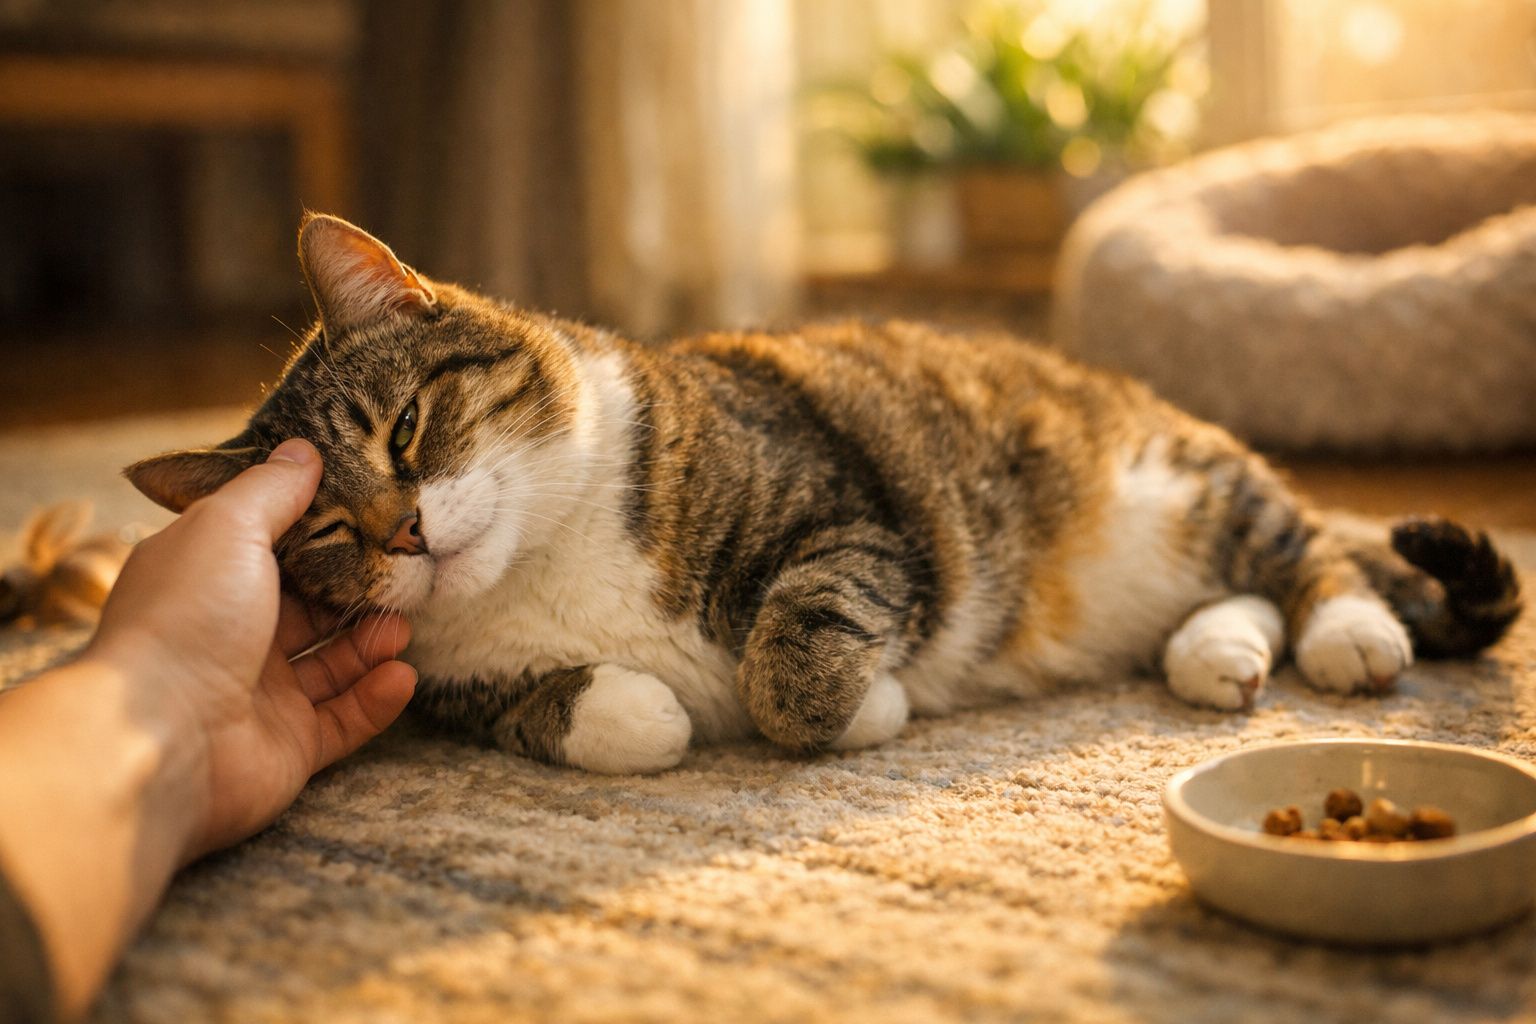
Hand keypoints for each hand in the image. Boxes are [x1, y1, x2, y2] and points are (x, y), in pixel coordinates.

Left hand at [85, 438, 416, 860]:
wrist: (160, 737)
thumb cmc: (185, 620)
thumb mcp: (228, 528)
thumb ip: (272, 490)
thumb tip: (304, 450)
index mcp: (208, 581)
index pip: (273, 551)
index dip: (322, 535)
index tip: (372, 518)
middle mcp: (231, 636)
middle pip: (310, 609)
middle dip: (357, 594)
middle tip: (401, 577)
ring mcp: (260, 695)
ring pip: (334, 665)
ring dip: (373, 645)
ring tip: (401, 629)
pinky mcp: (288, 746)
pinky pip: (345, 720)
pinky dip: (377, 699)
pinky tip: (400, 676)